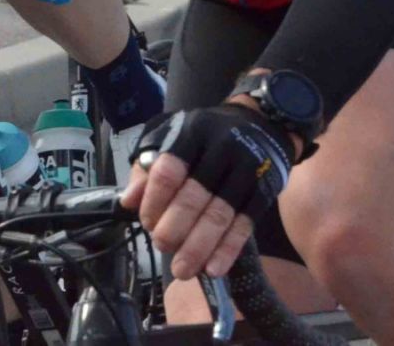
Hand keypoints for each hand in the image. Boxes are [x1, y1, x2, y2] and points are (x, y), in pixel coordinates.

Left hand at [121, 103, 291, 280]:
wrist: (259, 123)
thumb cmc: (204, 136)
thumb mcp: (169, 136)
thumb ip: (146, 168)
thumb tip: (129, 202)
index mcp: (191, 133)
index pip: (168, 171)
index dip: (154, 202)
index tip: (147, 223)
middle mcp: (221, 148)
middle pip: (194, 196)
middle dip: (175, 228)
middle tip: (163, 246)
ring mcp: (247, 169)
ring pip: (220, 214)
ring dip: (199, 247)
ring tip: (183, 270)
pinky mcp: (264, 189)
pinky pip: (244, 224)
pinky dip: (228, 249)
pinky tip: (213, 268)